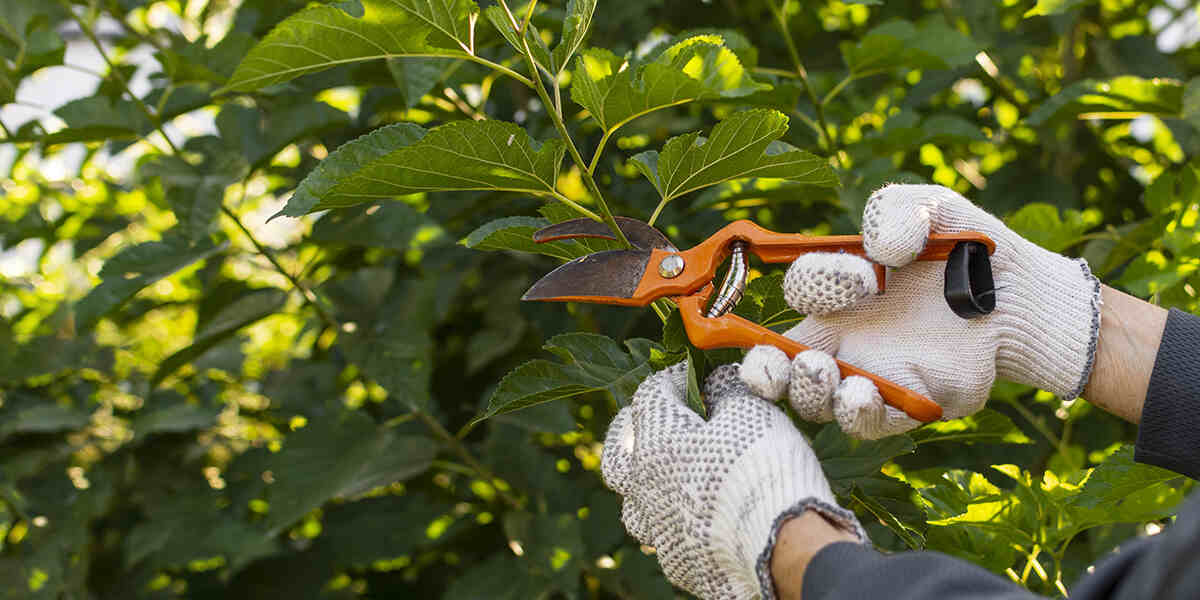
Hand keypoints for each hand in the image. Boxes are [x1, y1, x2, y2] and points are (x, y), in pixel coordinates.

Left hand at [601, 363, 864, 599]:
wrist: (782, 546)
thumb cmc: (762, 467)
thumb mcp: (750, 410)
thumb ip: (726, 389)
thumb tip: (717, 381)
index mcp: (655, 442)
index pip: (650, 395)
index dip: (674, 378)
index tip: (696, 374)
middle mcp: (644, 487)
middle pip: (618, 454)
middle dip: (631, 432)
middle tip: (650, 422)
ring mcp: (657, 529)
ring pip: (633, 503)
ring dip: (645, 484)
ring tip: (667, 475)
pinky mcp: (677, 562)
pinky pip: (665, 536)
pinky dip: (675, 520)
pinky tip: (696, 517)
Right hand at [740, 184, 1100, 438]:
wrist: (1024, 296)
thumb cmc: (969, 249)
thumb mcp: (932, 208)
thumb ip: (896, 210)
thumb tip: (881, 250)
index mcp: (840, 292)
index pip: (800, 293)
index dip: (815, 283)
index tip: (862, 275)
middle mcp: (845, 339)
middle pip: (780, 365)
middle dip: (765, 368)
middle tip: (776, 362)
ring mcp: (873, 377)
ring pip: (816, 401)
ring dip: (809, 392)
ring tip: (825, 374)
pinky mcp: (909, 405)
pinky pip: (869, 423)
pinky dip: (857, 413)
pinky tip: (861, 395)